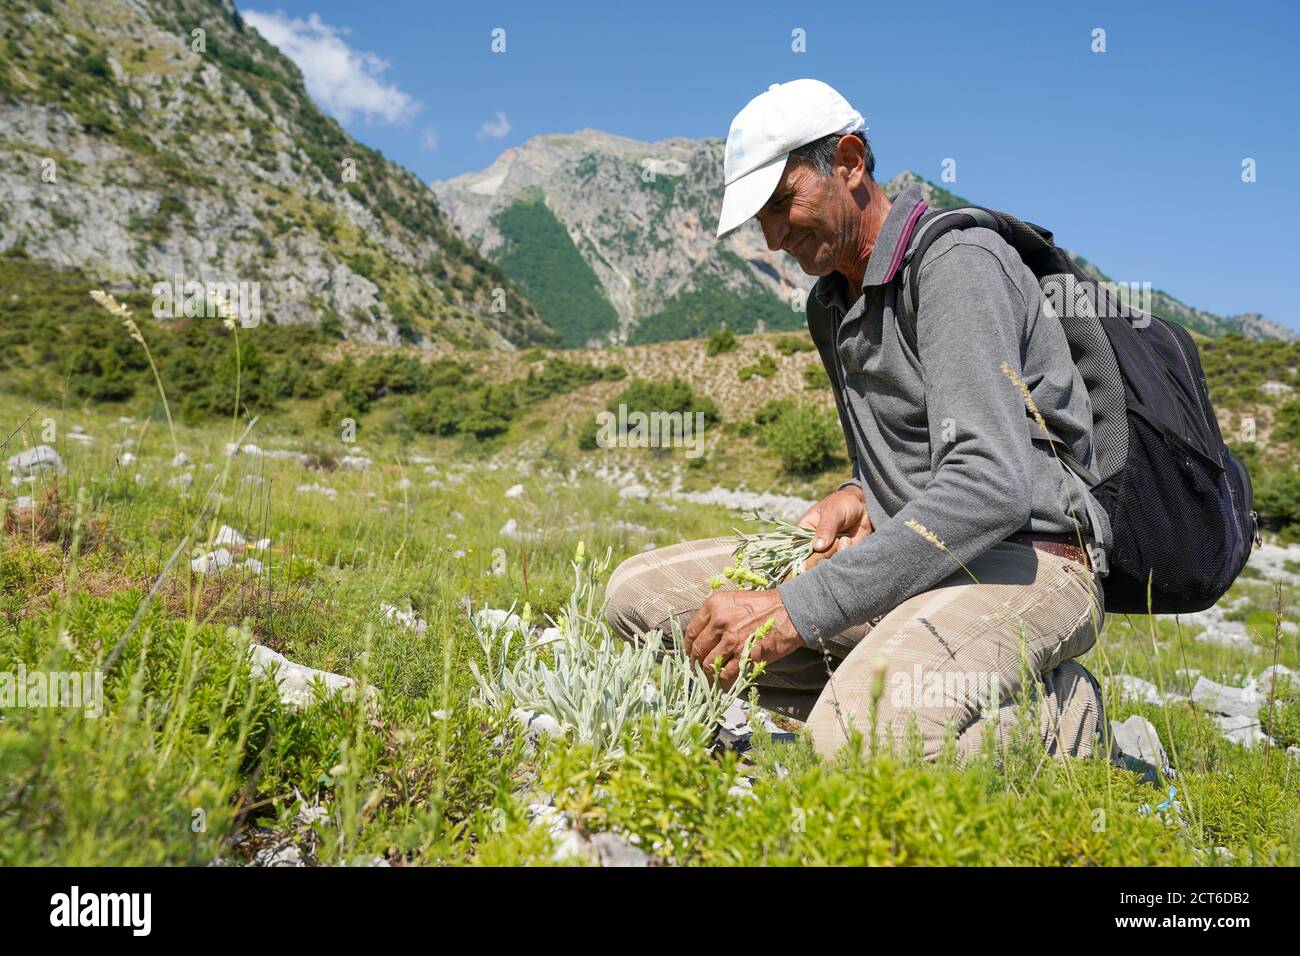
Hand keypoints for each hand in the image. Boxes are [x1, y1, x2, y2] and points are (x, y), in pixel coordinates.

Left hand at [683, 589, 803, 687]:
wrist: (790, 611)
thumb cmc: (764, 605)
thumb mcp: (734, 600)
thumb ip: (716, 615)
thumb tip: (703, 636)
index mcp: (714, 605)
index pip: (691, 631)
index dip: (688, 646)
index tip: (690, 653)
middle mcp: (720, 621)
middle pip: (698, 649)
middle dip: (695, 663)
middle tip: (698, 669)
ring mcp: (732, 640)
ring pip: (709, 664)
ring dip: (707, 674)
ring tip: (709, 678)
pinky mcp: (745, 655)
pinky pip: (725, 674)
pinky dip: (721, 682)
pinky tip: (722, 684)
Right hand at [796, 484, 872, 569]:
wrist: (864, 505)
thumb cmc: (843, 503)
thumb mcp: (833, 512)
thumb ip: (825, 528)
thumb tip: (817, 547)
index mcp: (805, 530)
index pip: (797, 548)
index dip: (804, 554)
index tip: (816, 551)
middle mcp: (814, 543)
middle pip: (811, 559)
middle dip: (824, 554)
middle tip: (836, 541)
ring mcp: (827, 550)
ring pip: (826, 562)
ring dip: (836, 553)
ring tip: (846, 539)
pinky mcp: (840, 554)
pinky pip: (840, 562)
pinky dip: (845, 554)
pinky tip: (849, 541)